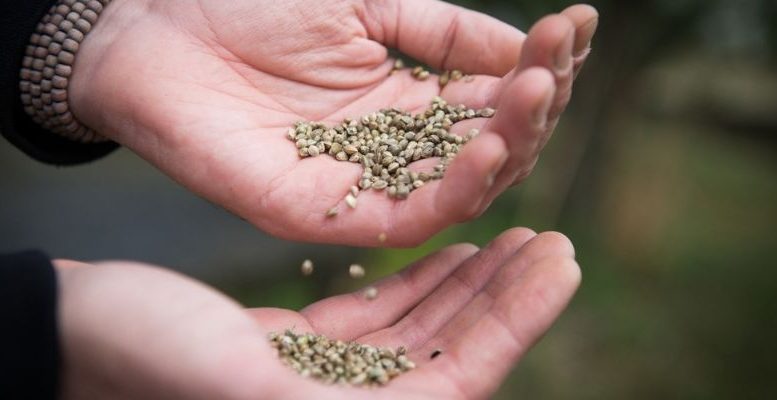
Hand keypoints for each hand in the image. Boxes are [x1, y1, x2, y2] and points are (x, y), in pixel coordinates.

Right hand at [55, 228, 578, 398]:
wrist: (77, 334)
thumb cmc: (139, 357)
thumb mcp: (239, 383)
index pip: (456, 381)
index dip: (514, 324)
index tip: (559, 264)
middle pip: (452, 354)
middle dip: (508, 299)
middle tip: (556, 241)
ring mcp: (328, 379)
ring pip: (423, 331)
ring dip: (474, 284)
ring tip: (520, 237)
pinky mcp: (307, 348)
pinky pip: (385, 316)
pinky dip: (424, 282)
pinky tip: (456, 251)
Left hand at [69, 1, 596, 245]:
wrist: (160, 24)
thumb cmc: (255, 4)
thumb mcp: (369, 0)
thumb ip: (443, 31)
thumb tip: (527, 48)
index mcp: (408, 97)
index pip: (494, 96)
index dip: (541, 65)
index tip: (575, 24)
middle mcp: (396, 146)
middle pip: (491, 146)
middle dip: (535, 102)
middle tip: (557, 58)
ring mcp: (364, 182)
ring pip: (462, 186)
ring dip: (510, 142)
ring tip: (538, 91)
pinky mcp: (326, 214)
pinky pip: (407, 217)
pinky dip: (456, 189)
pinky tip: (490, 146)